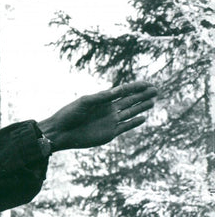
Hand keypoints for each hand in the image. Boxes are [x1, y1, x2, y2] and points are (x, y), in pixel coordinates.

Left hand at [37, 81, 157, 151]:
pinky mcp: (109, 134)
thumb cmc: (68, 115)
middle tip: (156, 90)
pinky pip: (125, 127)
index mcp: (102, 100)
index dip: (135, 87)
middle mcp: (108, 110)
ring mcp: (109, 122)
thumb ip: (102, 97)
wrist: (60, 133)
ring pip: (130, 113)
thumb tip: (118, 91)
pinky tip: (143, 118)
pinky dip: (134, 123)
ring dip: (141, 107)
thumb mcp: (84, 102)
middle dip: (142, 95)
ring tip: (153, 101)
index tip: (148, 83)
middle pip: (129, 101)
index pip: (123, 91)